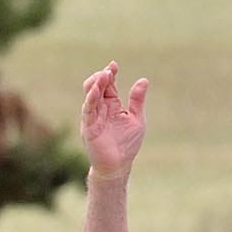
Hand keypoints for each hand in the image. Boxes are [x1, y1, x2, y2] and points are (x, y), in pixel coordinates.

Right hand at [80, 61, 148, 179]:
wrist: (118, 166)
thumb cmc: (127, 145)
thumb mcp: (136, 119)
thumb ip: (137, 100)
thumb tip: (143, 80)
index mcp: (112, 105)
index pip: (108, 85)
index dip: (110, 74)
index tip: (114, 65)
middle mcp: (101, 108)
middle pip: (97, 86)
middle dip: (102, 76)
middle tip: (110, 70)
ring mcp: (93, 116)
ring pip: (90, 94)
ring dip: (96, 83)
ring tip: (104, 75)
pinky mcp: (88, 126)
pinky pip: (87, 109)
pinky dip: (91, 97)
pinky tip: (96, 89)